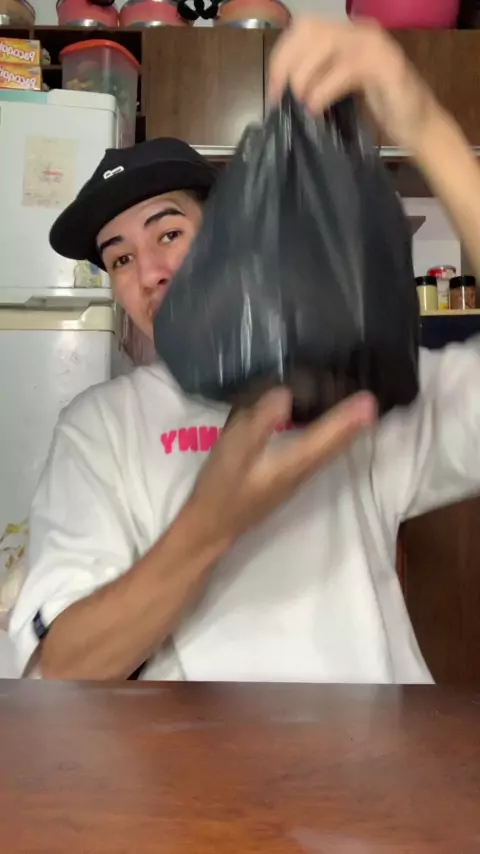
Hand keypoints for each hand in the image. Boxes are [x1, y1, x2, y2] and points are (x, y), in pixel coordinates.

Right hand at [189, 388, 376, 544]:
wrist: (211, 527)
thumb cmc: (221, 487)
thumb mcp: (234, 450)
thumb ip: (260, 422)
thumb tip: (286, 394)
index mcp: (292, 463)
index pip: (328, 436)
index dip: (348, 417)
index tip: (370, 400)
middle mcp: (302, 471)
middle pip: (335, 445)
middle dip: (354, 423)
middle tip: (371, 399)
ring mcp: (296, 477)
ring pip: (328, 451)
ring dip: (345, 430)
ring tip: (358, 408)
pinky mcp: (287, 478)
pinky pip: (317, 453)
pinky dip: (328, 437)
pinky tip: (325, 426)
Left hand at [268, 17, 439, 150]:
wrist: (420, 127)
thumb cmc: (382, 110)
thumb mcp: (342, 90)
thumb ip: (318, 80)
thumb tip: (282, 90)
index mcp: (348, 35)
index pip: (303, 29)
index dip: (282, 57)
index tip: (273, 90)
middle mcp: (360, 32)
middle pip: (310, 30)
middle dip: (288, 64)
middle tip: (283, 98)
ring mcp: (375, 46)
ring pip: (325, 44)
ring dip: (304, 75)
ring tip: (301, 103)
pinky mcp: (387, 66)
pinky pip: (347, 69)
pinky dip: (324, 89)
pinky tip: (316, 108)